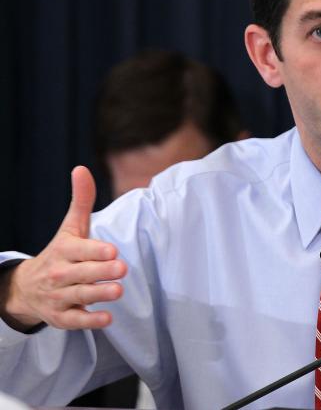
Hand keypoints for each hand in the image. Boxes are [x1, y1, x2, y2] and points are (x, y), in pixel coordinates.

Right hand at [1, 166, 126, 330]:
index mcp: (65, 251)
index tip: (112, 250)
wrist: (28, 288)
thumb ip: (81, 200)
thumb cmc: (62, 253)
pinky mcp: (62, 317)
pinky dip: (90, 321)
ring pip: (81, 297)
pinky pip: (76, 321)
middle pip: (82, 274)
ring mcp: (60, 297)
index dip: (95, 251)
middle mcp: (61, 274)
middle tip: (122, 268)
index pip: (80, 250)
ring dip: (99, 294)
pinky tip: (107, 318)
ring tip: (118, 291)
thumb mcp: (71, 227)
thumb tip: (81, 169)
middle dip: (101, 271)